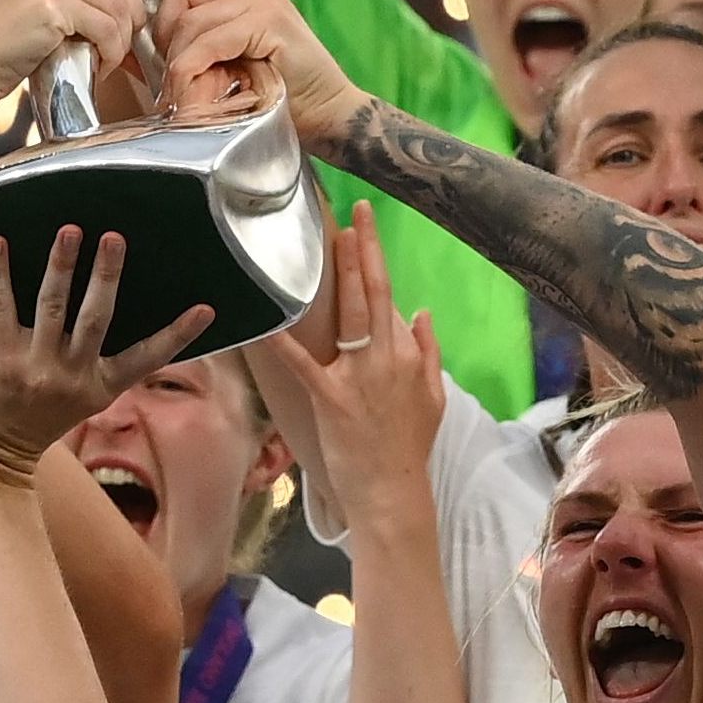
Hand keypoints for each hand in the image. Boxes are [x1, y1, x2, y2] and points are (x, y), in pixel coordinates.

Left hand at [0, 225, 212, 479]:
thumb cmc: (36, 419)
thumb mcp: (79, 401)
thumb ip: (94, 361)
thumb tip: (104, 298)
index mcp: (100, 388)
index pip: (147, 359)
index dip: (178, 335)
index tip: (205, 309)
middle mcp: (71, 378)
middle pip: (96, 319)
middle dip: (107, 275)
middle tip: (115, 237)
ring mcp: (35, 369)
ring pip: (52, 306)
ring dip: (61, 265)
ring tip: (70, 231)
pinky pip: (1, 307)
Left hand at [148, 0, 363, 149]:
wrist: (324, 114)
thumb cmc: (272, 95)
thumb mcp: (223, 61)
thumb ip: (194, 41)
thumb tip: (147, 34)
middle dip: (162, 30)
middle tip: (168, 68)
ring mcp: (264, 3)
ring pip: (191, 17)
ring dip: (177, 58)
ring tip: (185, 88)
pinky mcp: (270, 24)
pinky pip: (209, 39)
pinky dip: (192, 67)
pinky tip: (191, 86)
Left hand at [264, 203, 443, 529]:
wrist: (392, 489)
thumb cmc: (408, 446)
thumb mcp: (433, 395)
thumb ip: (427, 351)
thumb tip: (420, 311)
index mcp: (408, 354)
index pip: (389, 298)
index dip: (374, 261)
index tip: (362, 226)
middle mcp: (388, 358)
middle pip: (375, 293)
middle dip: (362, 250)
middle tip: (351, 212)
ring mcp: (360, 377)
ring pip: (351, 314)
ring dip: (341, 275)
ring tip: (330, 240)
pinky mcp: (332, 399)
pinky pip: (305, 364)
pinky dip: (285, 344)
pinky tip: (269, 322)